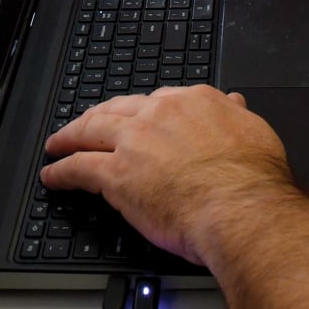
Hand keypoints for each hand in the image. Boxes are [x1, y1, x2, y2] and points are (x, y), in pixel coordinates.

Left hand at [41, 87, 297, 265]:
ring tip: (58, 144)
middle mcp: (159, 114)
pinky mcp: (116, 174)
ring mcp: (134, 142)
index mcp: (192, 103)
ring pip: (91, 130)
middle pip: (117, 109)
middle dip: (97, 116)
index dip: (142, 111)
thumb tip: (234, 103)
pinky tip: (53, 176)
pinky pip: (79, 167)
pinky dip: (62, 171)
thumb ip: (237, 116)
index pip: (157, 100)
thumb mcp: (255, 133)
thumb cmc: (253, 180)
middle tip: (84, 125)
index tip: (136, 117)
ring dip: (70, 136)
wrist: (241, 208)